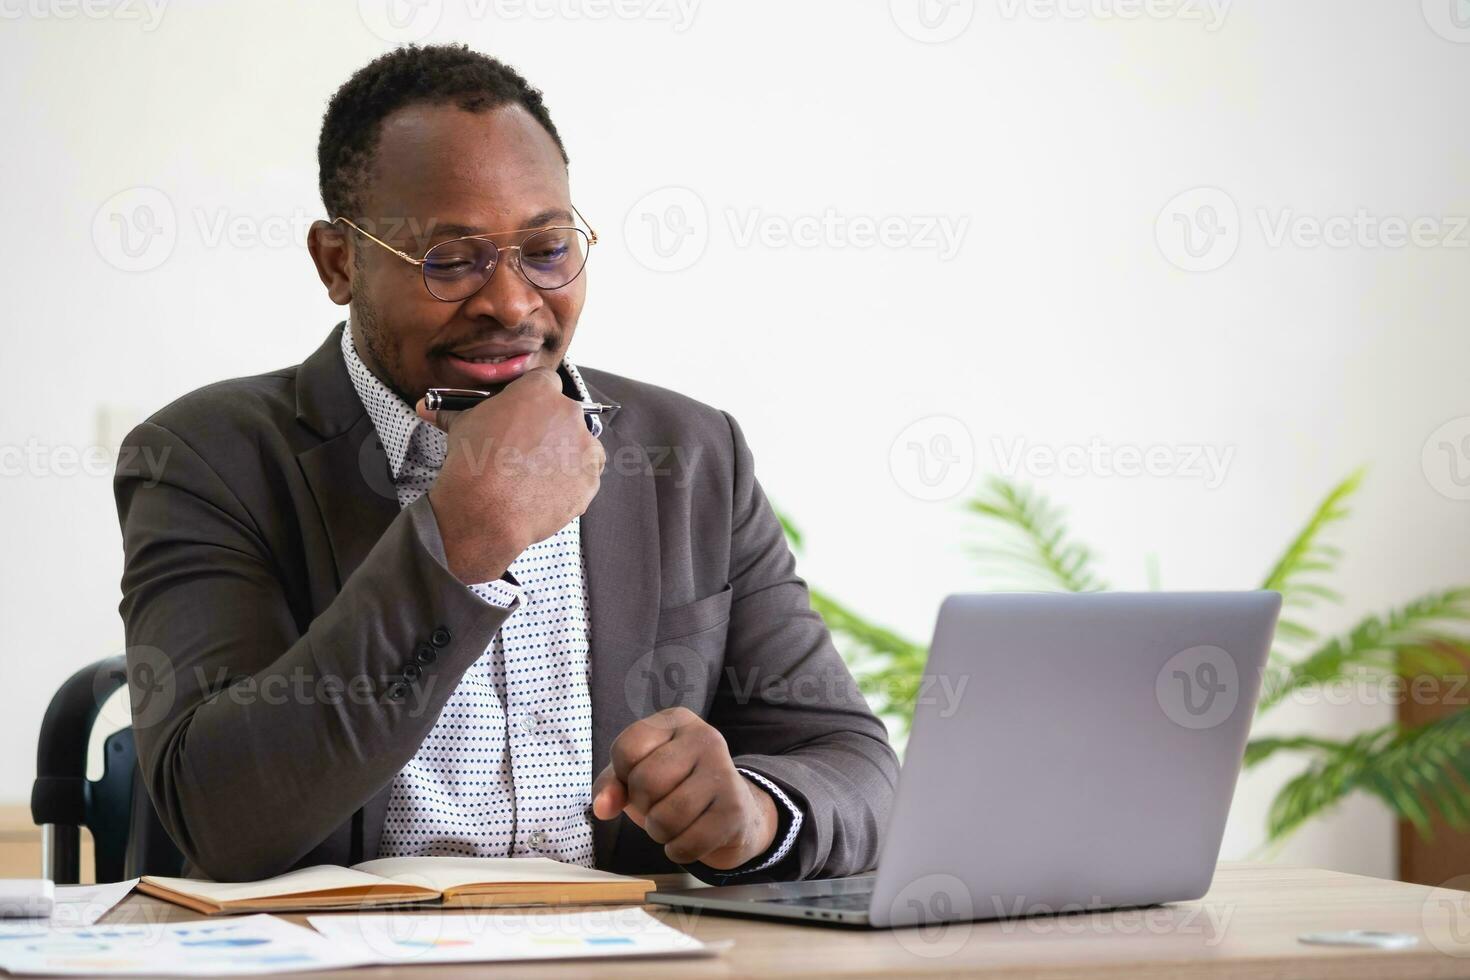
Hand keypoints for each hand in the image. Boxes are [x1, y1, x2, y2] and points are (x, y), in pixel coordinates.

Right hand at [416, 368, 604, 582]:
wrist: (485, 509)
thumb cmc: (472, 463)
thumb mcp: (461, 427)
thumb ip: (452, 411)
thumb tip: (425, 406)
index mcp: (539, 391)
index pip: (545, 383)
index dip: (533, 401)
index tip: (524, 418)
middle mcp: (568, 413)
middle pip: (565, 415)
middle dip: (550, 430)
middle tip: (526, 452)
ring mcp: (584, 447)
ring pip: (580, 445)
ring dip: (565, 455)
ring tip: (537, 475)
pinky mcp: (590, 478)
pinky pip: (586, 477)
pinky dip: (571, 484)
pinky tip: (545, 492)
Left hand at [591, 707, 776, 869]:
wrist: (734, 814)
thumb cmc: (678, 788)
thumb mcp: (639, 775)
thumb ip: (612, 784)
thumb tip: (603, 807)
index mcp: (676, 720)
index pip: (626, 749)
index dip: (623, 776)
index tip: (641, 780)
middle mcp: (705, 737)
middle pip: (646, 782)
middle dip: (643, 806)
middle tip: (659, 805)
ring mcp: (724, 772)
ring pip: (666, 817)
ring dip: (660, 832)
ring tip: (673, 823)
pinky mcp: (735, 809)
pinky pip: (688, 843)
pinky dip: (679, 851)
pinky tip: (689, 839)